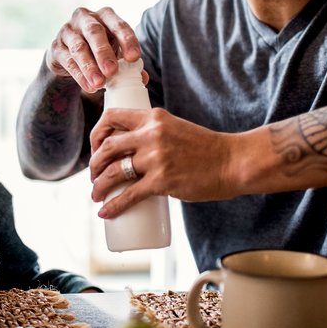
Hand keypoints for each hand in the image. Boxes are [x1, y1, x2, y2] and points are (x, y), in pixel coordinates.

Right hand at [46, 7, 141, 92]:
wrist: (68, 55)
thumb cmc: (97, 50)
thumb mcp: (115, 53)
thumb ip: (129, 64)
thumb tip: (142, 78)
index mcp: (105, 16)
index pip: (118, 24)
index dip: (127, 40)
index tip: (134, 58)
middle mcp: (85, 18)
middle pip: (94, 32)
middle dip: (104, 52)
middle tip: (112, 71)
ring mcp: (68, 31)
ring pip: (79, 48)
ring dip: (90, 67)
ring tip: (100, 84)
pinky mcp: (56, 47)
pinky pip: (68, 61)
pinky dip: (79, 75)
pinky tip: (89, 87)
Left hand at [88, 107, 239, 217]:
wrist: (233, 162)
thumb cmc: (206, 149)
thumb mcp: (175, 128)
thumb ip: (154, 134)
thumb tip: (131, 151)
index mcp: (154, 117)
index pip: (112, 116)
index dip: (97, 133)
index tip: (95, 147)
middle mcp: (151, 134)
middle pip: (107, 146)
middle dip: (94, 164)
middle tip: (94, 176)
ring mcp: (156, 158)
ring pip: (113, 171)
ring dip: (98, 185)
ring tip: (96, 194)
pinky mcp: (162, 181)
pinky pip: (129, 195)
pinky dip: (113, 205)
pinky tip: (105, 211)